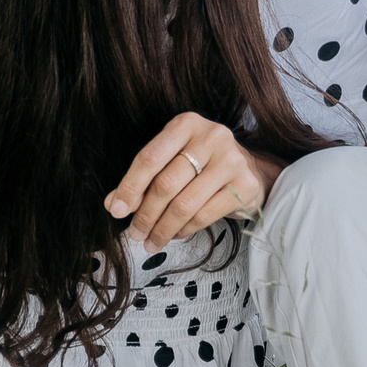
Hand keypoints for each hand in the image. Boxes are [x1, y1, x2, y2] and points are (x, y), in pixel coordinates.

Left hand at [105, 113, 282, 248]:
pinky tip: (176, 234)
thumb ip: (143, 180)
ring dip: (163, 229)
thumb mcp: (172, 161)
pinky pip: (204, 216)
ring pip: (184, 204)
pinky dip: (184, 230)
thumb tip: (114, 204)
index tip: (117, 210)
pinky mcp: (245, 186)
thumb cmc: (203, 164)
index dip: (130, 186)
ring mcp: (231, 161)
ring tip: (152, 241)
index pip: (150, 157)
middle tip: (136, 234)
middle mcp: (211, 137)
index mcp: (186, 124)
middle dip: (146, 214)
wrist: (252, 170)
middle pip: (166, 183)